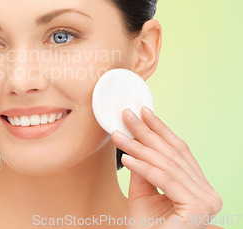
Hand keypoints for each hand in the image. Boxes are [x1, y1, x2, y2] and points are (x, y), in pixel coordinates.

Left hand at [111, 106, 222, 228]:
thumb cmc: (146, 228)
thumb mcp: (142, 193)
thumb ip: (142, 168)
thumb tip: (135, 139)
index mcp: (200, 188)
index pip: (178, 152)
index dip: (160, 129)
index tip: (143, 111)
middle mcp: (209, 193)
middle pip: (171, 155)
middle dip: (146, 132)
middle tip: (126, 114)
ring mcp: (207, 201)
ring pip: (166, 165)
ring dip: (138, 147)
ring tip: (118, 134)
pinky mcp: (198, 208)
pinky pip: (164, 180)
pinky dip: (143, 168)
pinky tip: (126, 158)